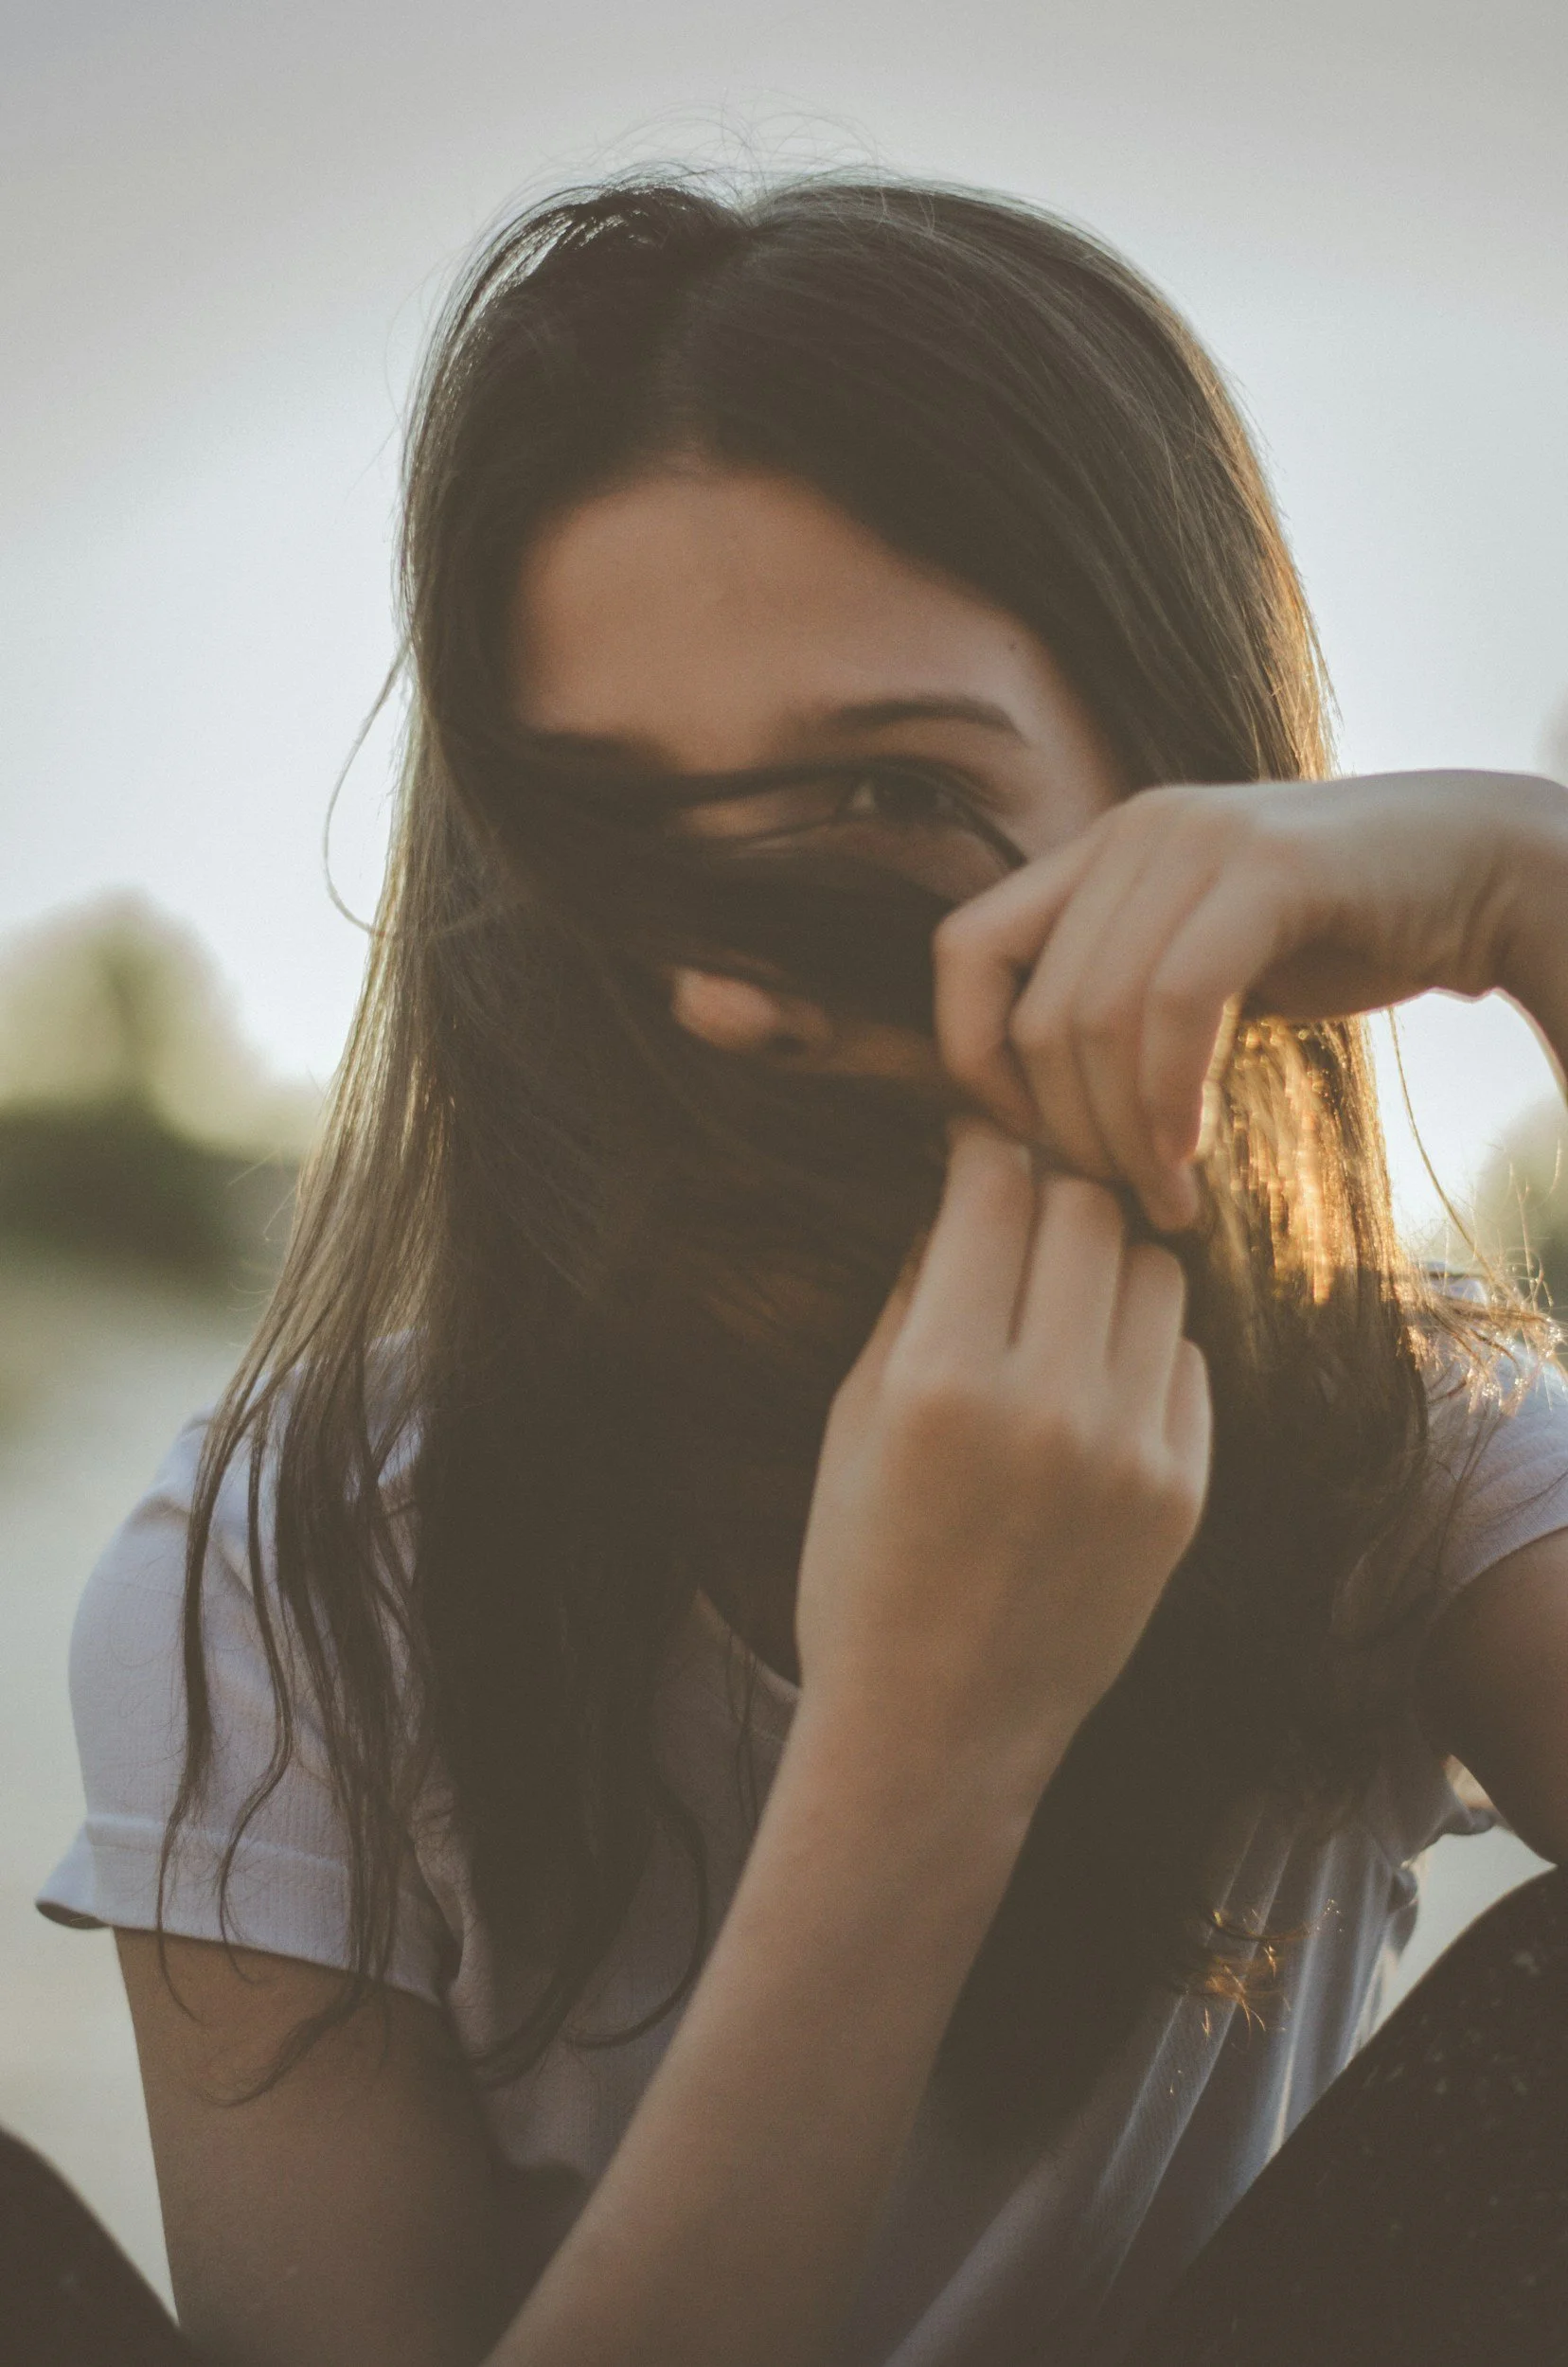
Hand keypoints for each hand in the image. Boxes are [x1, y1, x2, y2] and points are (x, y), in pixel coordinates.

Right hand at [794, 1123, 1210, 1798]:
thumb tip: (960, 1197)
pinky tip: (1090, 1382)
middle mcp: (1047, 1402)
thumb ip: (909, 1298)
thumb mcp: (853, 1421)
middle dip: (1049, 1192)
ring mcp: (1130, 1450)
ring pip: (1154, 1274)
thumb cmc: (864, 1570)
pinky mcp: (1184, 1493)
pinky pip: (1184, 1360)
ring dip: (1106, 1263)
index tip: (974, 1145)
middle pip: (1087, 1213)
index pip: (993, 1192)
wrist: (936, 1728)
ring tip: (1059, 1297)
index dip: (982, 1147)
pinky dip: (1139, 1347)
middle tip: (1020, 1211)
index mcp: (940, 1378)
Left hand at [932, 769, 1567, 1232]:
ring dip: (1125, 1136)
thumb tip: (1037, 1108)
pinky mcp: (1266, 865)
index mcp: (1097, 851)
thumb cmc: (1340, 939)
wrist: (1484, 875)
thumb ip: (1122, 1000)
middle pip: (1039, 1013)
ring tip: (1170, 1201)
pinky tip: (1195, 1153)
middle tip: (1125, 1202)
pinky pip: (1177, 1001)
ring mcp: (1196, 837)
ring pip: (1099, 1016)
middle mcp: (1131, 831)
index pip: (962, 951)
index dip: (972, 1057)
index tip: (1034, 1141)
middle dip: (1070, 1133)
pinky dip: (1170, 1094)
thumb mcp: (1202, 964)